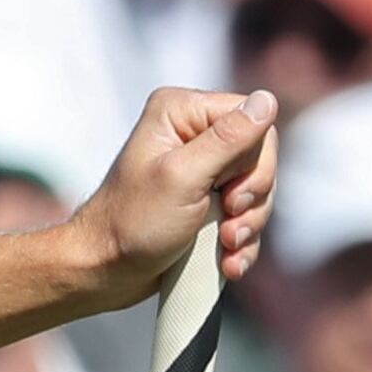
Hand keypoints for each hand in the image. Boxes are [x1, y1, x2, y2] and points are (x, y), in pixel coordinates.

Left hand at [65, 87, 282, 304]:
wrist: (105, 271)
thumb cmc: (132, 224)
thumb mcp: (183, 178)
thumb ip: (228, 139)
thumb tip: (267, 100)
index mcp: (182, 112)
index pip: (254, 120)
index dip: (254, 162)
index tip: (230, 197)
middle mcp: (193, 133)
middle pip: (260, 157)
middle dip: (252, 200)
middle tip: (227, 228)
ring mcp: (202, 169)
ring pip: (258, 190)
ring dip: (248, 226)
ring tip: (226, 247)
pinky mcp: (207, 201)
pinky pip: (245, 215)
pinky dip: (241, 242)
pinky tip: (227, 261)